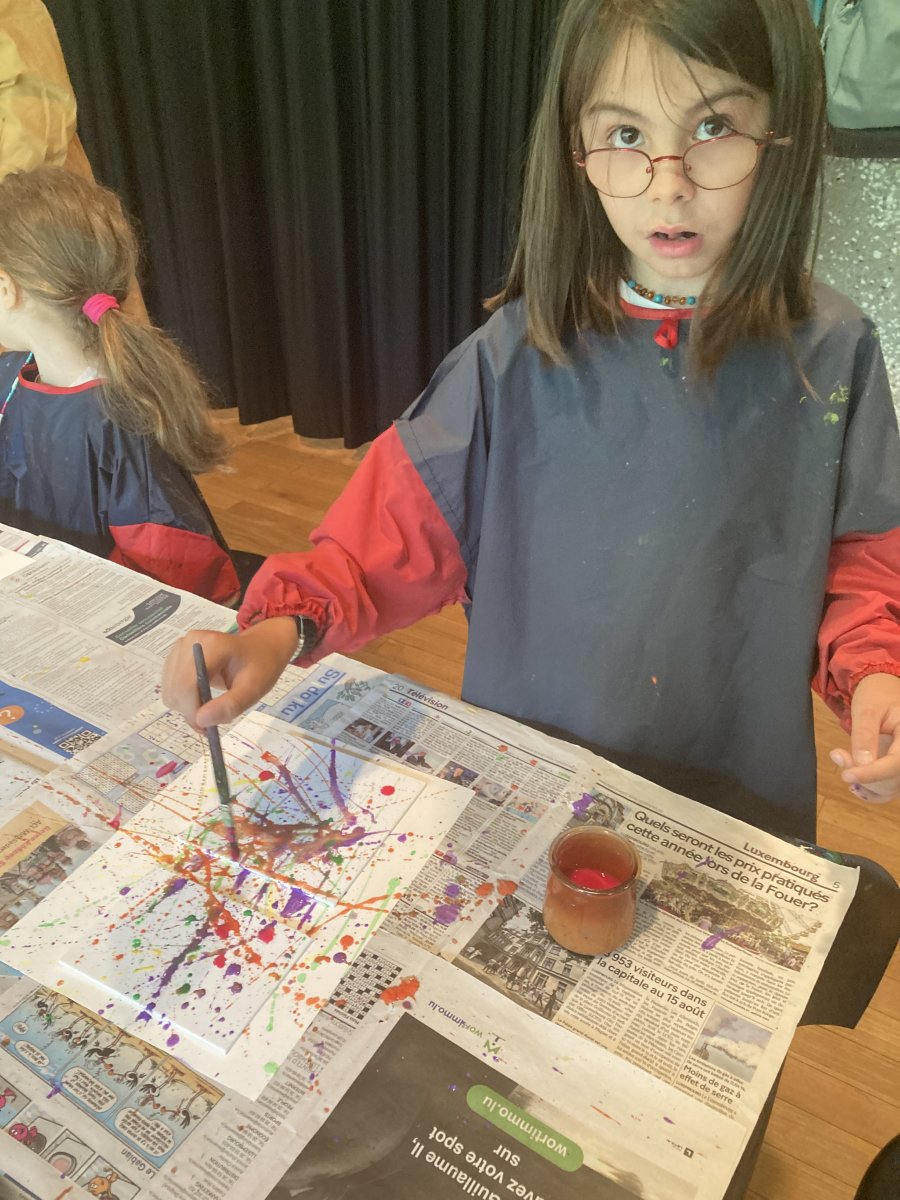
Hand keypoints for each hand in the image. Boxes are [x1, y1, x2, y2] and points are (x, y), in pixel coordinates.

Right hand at [161, 618, 298, 729]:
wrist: (259, 648)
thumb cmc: (260, 667)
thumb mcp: (254, 689)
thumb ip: (230, 705)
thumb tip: (200, 721)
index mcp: (213, 645)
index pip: (187, 683)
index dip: (191, 710)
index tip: (206, 728)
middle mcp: (191, 642)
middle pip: (175, 688)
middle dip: (190, 711)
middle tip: (210, 723)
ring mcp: (181, 647)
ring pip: (169, 690)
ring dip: (185, 707)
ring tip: (210, 707)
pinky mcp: (176, 655)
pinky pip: (170, 686)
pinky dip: (182, 699)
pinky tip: (201, 697)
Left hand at [830, 672, 899, 802]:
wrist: (883, 690)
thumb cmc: (876, 695)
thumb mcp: (868, 709)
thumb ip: (865, 735)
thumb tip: (862, 763)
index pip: (895, 763)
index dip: (872, 773)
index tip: (847, 776)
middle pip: (893, 779)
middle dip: (863, 774)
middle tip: (838, 755)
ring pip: (889, 788)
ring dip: (864, 783)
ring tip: (843, 758)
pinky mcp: (896, 768)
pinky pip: (887, 790)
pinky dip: (870, 791)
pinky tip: (854, 782)